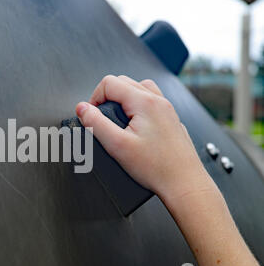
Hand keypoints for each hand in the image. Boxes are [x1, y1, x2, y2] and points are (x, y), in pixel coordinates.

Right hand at [75, 75, 211, 201]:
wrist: (183, 182)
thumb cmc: (157, 168)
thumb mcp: (117, 145)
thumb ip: (96, 124)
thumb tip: (82, 108)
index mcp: (144, 102)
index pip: (109, 83)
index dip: (94, 98)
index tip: (92, 116)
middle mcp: (158, 101)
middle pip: (123, 82)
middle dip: (106, 98)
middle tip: (101, 120)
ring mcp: (166, 109)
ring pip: (138, 88)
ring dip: (122, 99)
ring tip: (117, 120)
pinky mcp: (170, 119)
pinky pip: (150, 101)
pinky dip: (136, 106)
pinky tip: (133, 126)